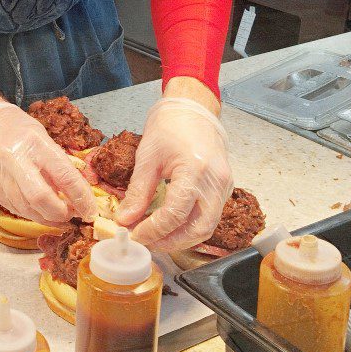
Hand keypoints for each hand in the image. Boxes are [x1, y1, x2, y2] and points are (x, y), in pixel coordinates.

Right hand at [0, 103, 97, 225]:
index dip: (80, 197)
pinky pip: (14, 207)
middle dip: (60, 213)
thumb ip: (57, 162)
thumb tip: (75, 192)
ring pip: (26, 208)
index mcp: (35, 142)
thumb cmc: (16, 128)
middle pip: (41, 198)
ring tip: (58, 216)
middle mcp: (15, 159)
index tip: (90, 210)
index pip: (63, 175)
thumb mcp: (42, 137)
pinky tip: (39, 211)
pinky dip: (31, 213)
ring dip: (47, 217)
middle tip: (72, 215)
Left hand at [115, 97, 232, 250]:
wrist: (193, 109)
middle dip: (171, 242)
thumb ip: (137, 192)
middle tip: (147, 242)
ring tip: (157, 236)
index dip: (154, 230)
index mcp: (195, 170)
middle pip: (199, 229)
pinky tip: (171, 224)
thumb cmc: (170, 127)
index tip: (135, 234)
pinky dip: (190, 226)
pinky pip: (210, 216)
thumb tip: (125, 219)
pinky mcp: (225, 188)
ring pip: (207, 226)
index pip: (175, 214)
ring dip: (181, 237)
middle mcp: (215, 181)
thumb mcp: (147, 157)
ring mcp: (224, 186)